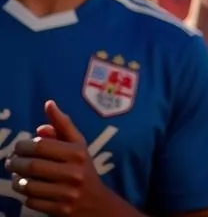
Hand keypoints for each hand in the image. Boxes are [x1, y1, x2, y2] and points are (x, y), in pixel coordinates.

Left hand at [6, 101, 115, 215]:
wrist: (95, 201)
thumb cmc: (83, 167)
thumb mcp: (78, 144)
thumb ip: (62, 125)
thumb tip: (48, 105)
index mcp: (77, 153)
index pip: (42, 145)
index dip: (24, 145)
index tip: (18, 146)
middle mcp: (73, 172)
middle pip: (32, 166)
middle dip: (15, 163)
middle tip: (10, 161)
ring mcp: (65, 193)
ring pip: (29, 186)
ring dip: (16, 180)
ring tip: (15, 176)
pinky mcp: (58, 210)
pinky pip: (31, 202)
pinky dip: (24, 196)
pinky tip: (26, 189)